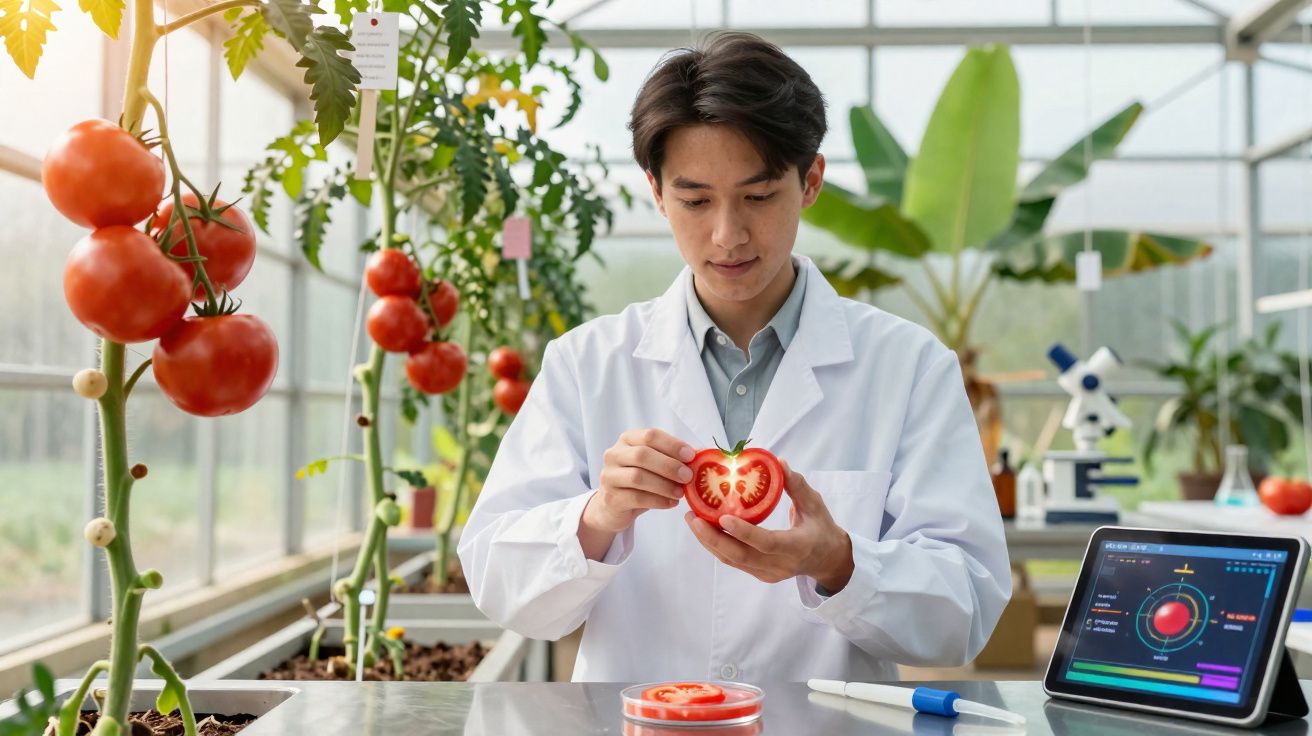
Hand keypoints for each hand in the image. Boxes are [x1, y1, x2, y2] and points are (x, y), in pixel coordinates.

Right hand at [581, 428, 694, 536]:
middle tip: (688, 476)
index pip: (650, 435)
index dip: (672, 444)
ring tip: (681, 493)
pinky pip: (636, 498)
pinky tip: (671, 503)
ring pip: (638, 477)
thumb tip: (698, 456)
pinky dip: (658, 500)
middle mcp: (614, 454)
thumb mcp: (654, 464)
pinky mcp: (610, 498)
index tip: (691, 456)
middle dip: (669, 466)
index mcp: (627, 440)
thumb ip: (672, 457)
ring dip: (664, 485)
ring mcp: (609, 476)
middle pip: (642, 455)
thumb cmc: (640, 480)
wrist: (614, 506)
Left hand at [685, 460, 853, 591]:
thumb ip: (797, 485)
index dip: (744, 532)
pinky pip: (734, 561)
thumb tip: (779, 462)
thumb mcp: (815, 505)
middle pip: (740, 556)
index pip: (766, 542)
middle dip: (712, 538)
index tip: (723, 517)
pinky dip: (717, 546)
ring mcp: (768, 573)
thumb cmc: (822, 529)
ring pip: (732, 560)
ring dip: (709, 542)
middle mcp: (779, 564)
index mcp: (797, 547)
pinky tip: (705, 529)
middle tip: (693, 517)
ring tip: (693, 520)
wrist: (829, 561)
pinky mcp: (759, 574)